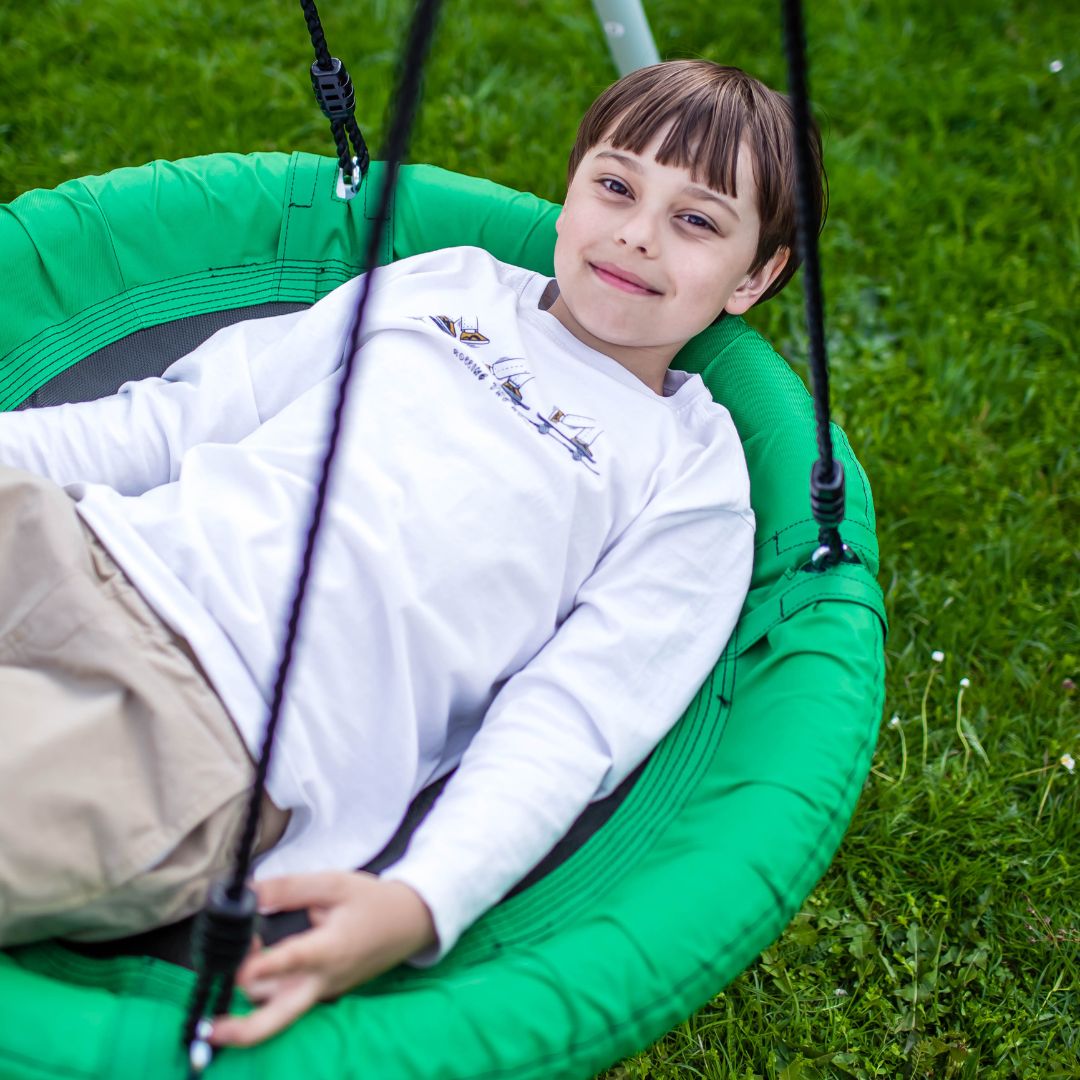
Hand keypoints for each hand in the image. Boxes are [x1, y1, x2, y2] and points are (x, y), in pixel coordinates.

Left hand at [208, 870, 435, 1046]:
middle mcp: (322, 980)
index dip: (264, 965)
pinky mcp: (322, 994)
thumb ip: (289, 888)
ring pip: (276, 1008)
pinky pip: (287, 1000)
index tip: (241, 968)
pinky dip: (265, 990)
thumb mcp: (334, 884)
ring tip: (244, 952)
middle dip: (241, 1030)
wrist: (410, 924)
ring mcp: (322, 992)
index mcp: (329, 949)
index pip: (292, 961)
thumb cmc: (372, 902)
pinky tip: (257, 962)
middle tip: (210, 1028)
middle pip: (277, 1019)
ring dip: (250, 992)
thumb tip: (248, 892)